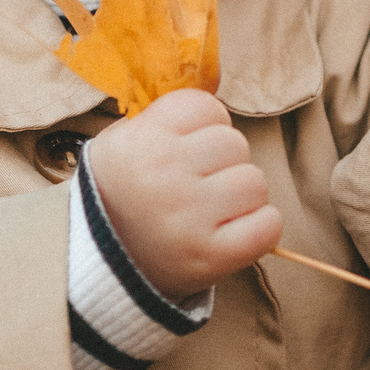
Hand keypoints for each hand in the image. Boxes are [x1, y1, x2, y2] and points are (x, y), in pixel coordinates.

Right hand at [81, 89, 281, 302]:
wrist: (102, 262)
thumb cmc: (121, 194)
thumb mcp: (122, 142)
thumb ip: (165, 120)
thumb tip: (216, 111)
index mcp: (142, 141)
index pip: (206, 107)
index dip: (205, 126)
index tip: (189, 148)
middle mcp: (165, 173)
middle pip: (235, 143)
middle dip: (223, 162)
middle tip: (199, 184)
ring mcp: (189, 216)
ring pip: (255, 181)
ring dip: (242, 195)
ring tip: (213, 209)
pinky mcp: (211, 256)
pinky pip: (268, 225)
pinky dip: (260, 227)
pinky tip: (233, 230)